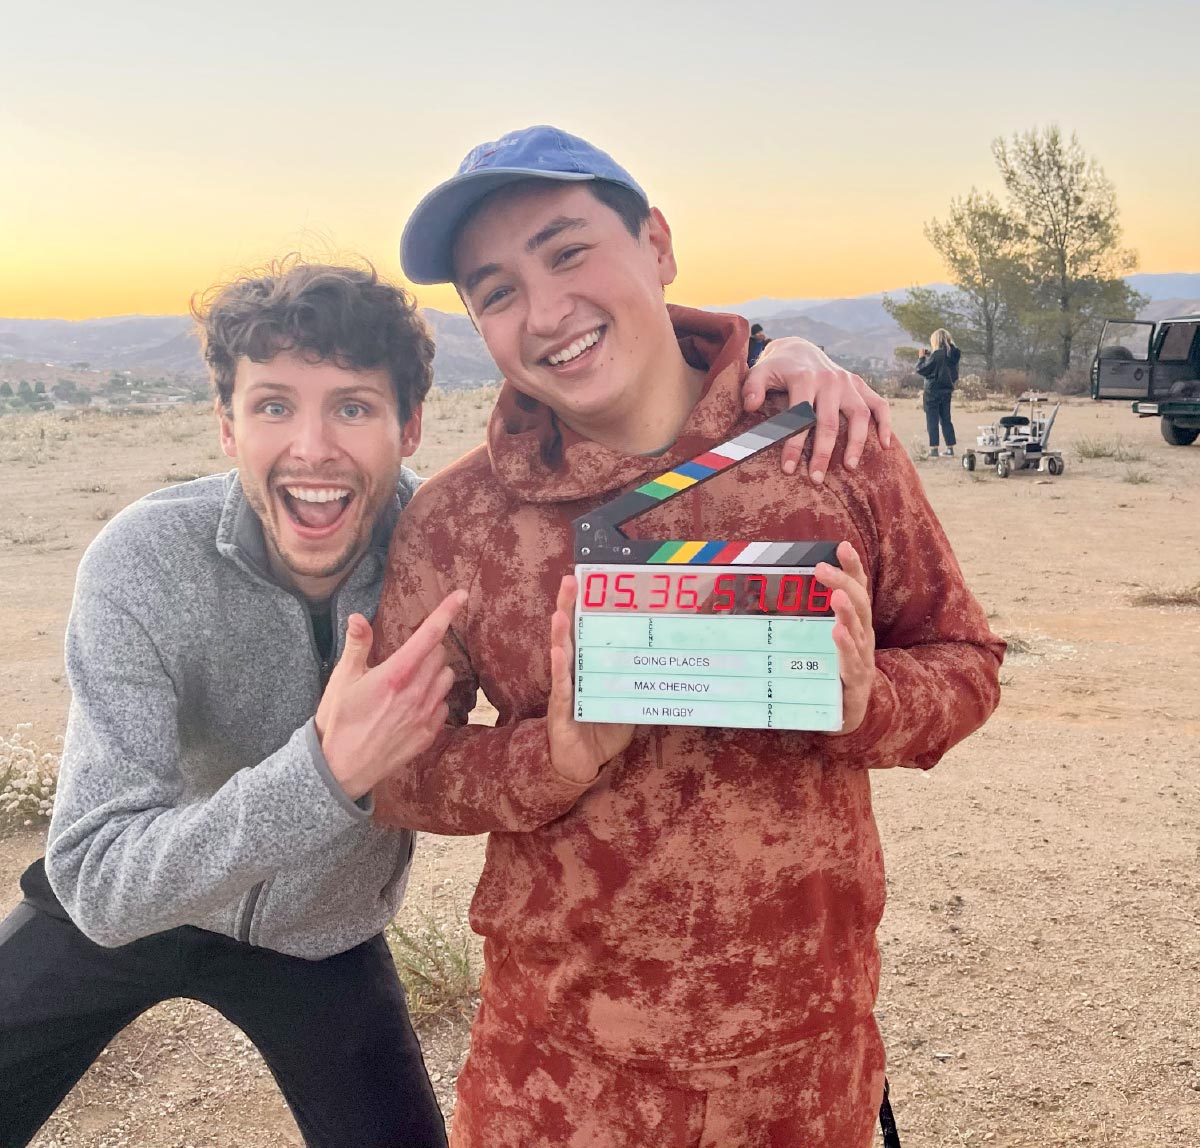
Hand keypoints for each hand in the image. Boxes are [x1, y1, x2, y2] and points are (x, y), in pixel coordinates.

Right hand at [315, 591, 467, 799]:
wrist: (341, 768)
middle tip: (405, 656)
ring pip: (446, 677)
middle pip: (440, 654)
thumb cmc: (338, 720)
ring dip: (434, 672)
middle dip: (428, 648)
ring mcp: (425, 715)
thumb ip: (357, 645)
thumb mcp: (342, 679)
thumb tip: (358, 616)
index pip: (429, 634)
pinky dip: (434, 698)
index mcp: (395, 674)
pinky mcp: (429, 734)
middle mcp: (416, 693)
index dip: (447, 611)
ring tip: (409, 680)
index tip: (462, 595)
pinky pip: (444, 704)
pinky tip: (412, 704)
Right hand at [547, 576, 633, 783]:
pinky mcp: (561, 711)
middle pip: (570, 635)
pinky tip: (558, 652)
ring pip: (561, 656)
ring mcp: (564, 690)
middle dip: (569, 607)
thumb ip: (640, 683)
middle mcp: (574, 673)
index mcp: (589, 669)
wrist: (582, 766)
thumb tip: (669, 664)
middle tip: (570, 580)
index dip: (586, 607)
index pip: (587, 632)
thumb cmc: (603, 732)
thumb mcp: (629, 704)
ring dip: (560, 634)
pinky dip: (560, 668)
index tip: (589, 580)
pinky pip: (561, 688)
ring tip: (559, 612)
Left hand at [741, 337, 892, 481]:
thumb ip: (752, 387)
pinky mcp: (861, 385)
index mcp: (804, 378)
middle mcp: (830, 380)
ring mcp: (848, 383)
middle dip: (823, 453)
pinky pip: (880, 404)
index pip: (800, 416)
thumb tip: (750, 406)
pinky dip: (886, 423)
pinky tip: (886, 446)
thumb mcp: (760, 372)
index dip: (794, 444)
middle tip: (817, 479)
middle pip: (829, 422)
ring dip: (857, 443)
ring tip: (850, 468)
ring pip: (859, 414)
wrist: (798, 350)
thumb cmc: (776, 370)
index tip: (788, 469)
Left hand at [815, 541, 875, 734]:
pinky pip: (852, 661)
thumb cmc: (828, 672)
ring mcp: (862, 658)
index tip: (842, 545)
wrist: (845, 716)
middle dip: (843, 582)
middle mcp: (862, 635)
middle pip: (859, 602)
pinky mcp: (856, 681)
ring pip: (859, 629)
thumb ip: (802, 618)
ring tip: (837, 597)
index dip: (852, 567)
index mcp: (854, 622)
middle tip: (821, 568)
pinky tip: (837, 633)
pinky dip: (845, 646)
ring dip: (847, 612)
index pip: (857, 587)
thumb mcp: (815, 640)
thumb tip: (767, 592)